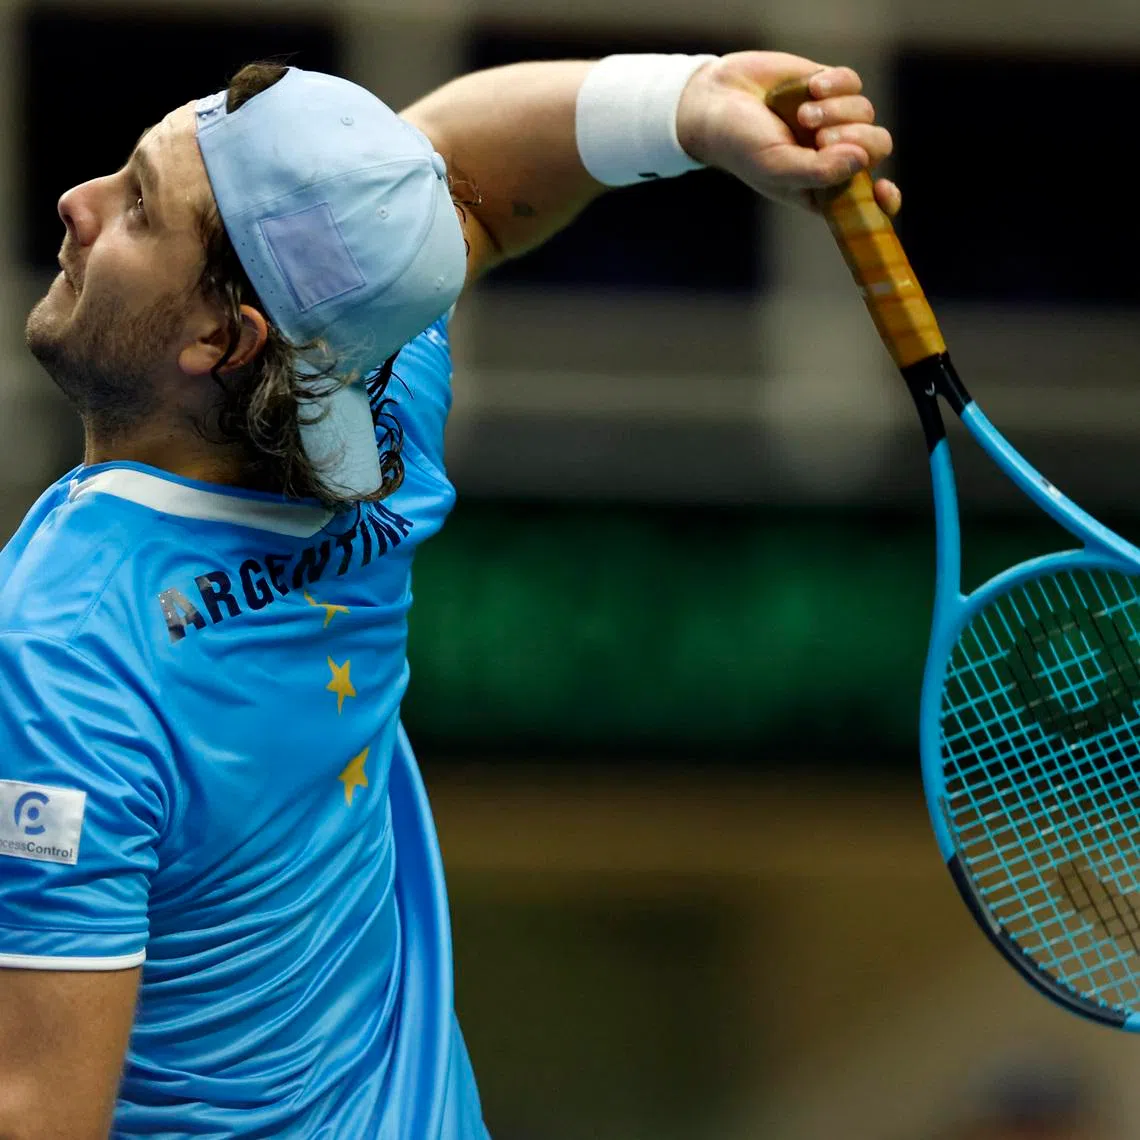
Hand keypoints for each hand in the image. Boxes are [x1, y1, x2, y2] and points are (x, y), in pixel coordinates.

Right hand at [676, 52, 900, 215]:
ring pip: (866, 113)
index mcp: (821, 188)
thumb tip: (862, 160)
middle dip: (855, 142)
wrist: (717, 100)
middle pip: (877, 148)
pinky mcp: (830, 87)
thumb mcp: (776, 168)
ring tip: (802, 114)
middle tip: (822, 140)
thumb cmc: (741, 145)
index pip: (867, 200)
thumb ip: (819, 172)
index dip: (883, 199)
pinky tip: (809, 89)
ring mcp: (834, 120)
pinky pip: (853, 83)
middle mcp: (832, 156)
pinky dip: (834, 85)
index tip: (883, 190)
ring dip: (836, 112)